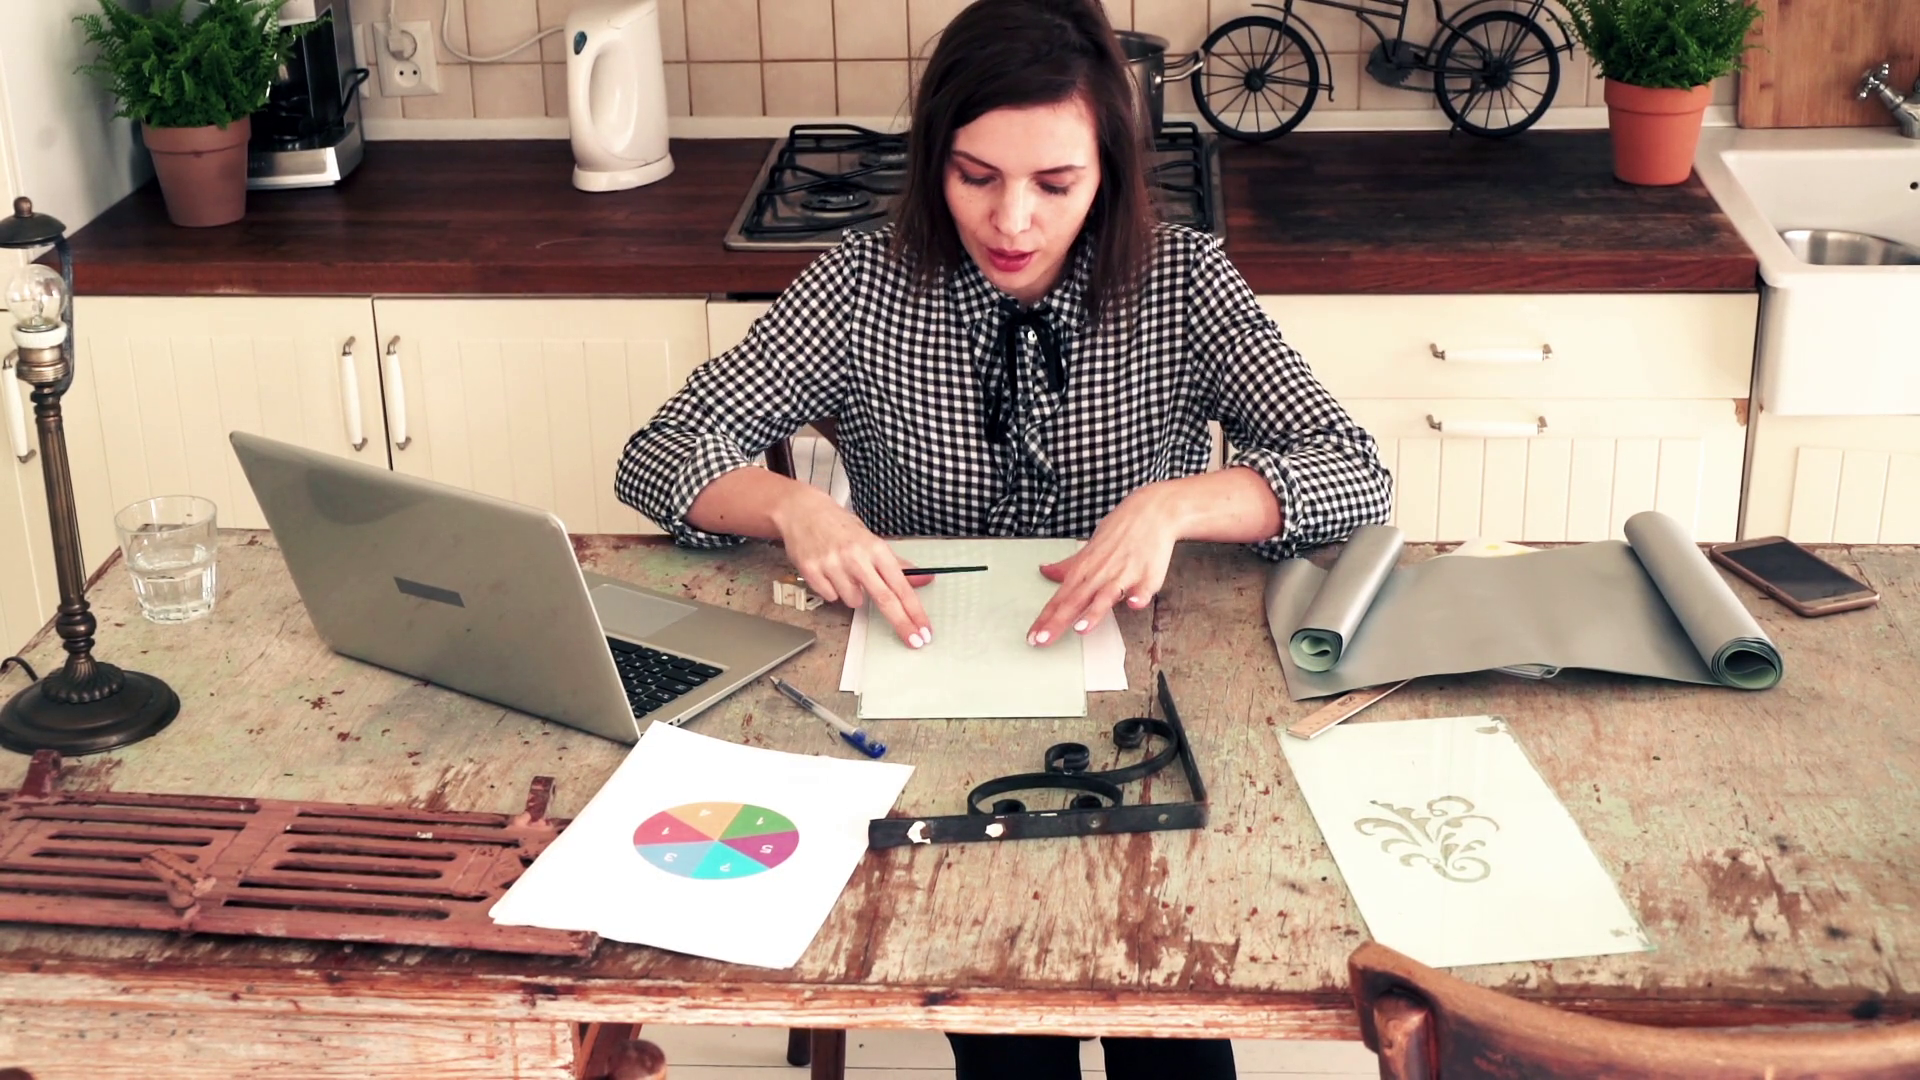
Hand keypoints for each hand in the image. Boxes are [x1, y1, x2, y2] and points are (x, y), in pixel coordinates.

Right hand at [771, 485, 933, 646]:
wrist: (803, 511)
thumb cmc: (840, 526)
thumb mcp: (871, 540)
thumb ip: (897, 564)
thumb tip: (924, 579)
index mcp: (875, 548)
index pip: (900, 585)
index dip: (914, 610)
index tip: (924, 629)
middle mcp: (856, 556)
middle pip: (884, 599)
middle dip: (901, 622)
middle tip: (913, 640)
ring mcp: (833, 564)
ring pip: (853, 601)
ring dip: (854, 595)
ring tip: (845, 573)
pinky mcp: (812, 571)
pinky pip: (831, 597)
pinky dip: (833, 590)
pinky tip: (829, 572)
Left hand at [1027, 483, 1179, 646]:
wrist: (1151, 511)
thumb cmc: (1119, 531)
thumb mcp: (1088, 548)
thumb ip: (1068, 566)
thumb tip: (1045, 571)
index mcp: (1084, 569)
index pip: (1059, 598)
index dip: (1045, 618)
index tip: (1032, 636)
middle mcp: (1101, 573)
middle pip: (1076, 601)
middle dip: (1058, 621)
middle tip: (1042, 640)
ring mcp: (1125, 574)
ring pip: (1107, 596)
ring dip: (1094, 612)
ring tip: (1081, 628)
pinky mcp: (1149, 574)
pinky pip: (1143, 588)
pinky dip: (1138, 596)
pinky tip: (1133, 604)